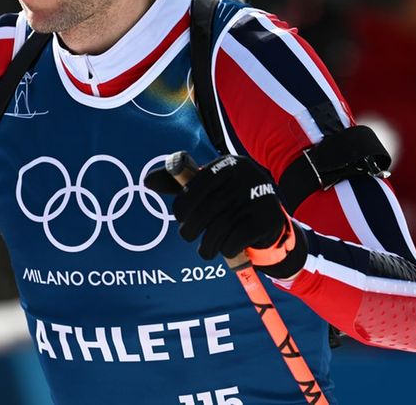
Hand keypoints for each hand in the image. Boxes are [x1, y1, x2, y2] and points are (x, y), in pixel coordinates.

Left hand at [149, 154, 306, 277]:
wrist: (269, 218)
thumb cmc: (227, 200)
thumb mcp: (204, 186)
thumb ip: (176, 182)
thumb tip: (146, 181)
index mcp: (228, 164)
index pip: (196, 185)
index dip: (182, 205)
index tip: (179, 217)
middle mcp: (246, 176)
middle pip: (206, 210)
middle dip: (190, 229)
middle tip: (188, 236)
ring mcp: (259, 197)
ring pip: (219, 228)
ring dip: (207, 245)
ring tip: (205, 250)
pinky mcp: (268, 219)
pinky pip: (236, 239)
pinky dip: (226, 249)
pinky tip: (224, 249)